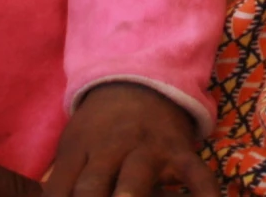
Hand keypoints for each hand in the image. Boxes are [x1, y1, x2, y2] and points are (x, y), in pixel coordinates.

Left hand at [43, 81, 214, 196]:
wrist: (141, 81)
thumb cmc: (99, 126)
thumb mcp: (72, 146)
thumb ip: (60, 181)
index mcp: (79, 150)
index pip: (59, 190)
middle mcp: (111, 150)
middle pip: (92, 186)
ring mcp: (148, 150)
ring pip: (136, 178)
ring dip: (129, 195)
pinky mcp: (180, 151)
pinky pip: (197, 176)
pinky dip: (206, 194)